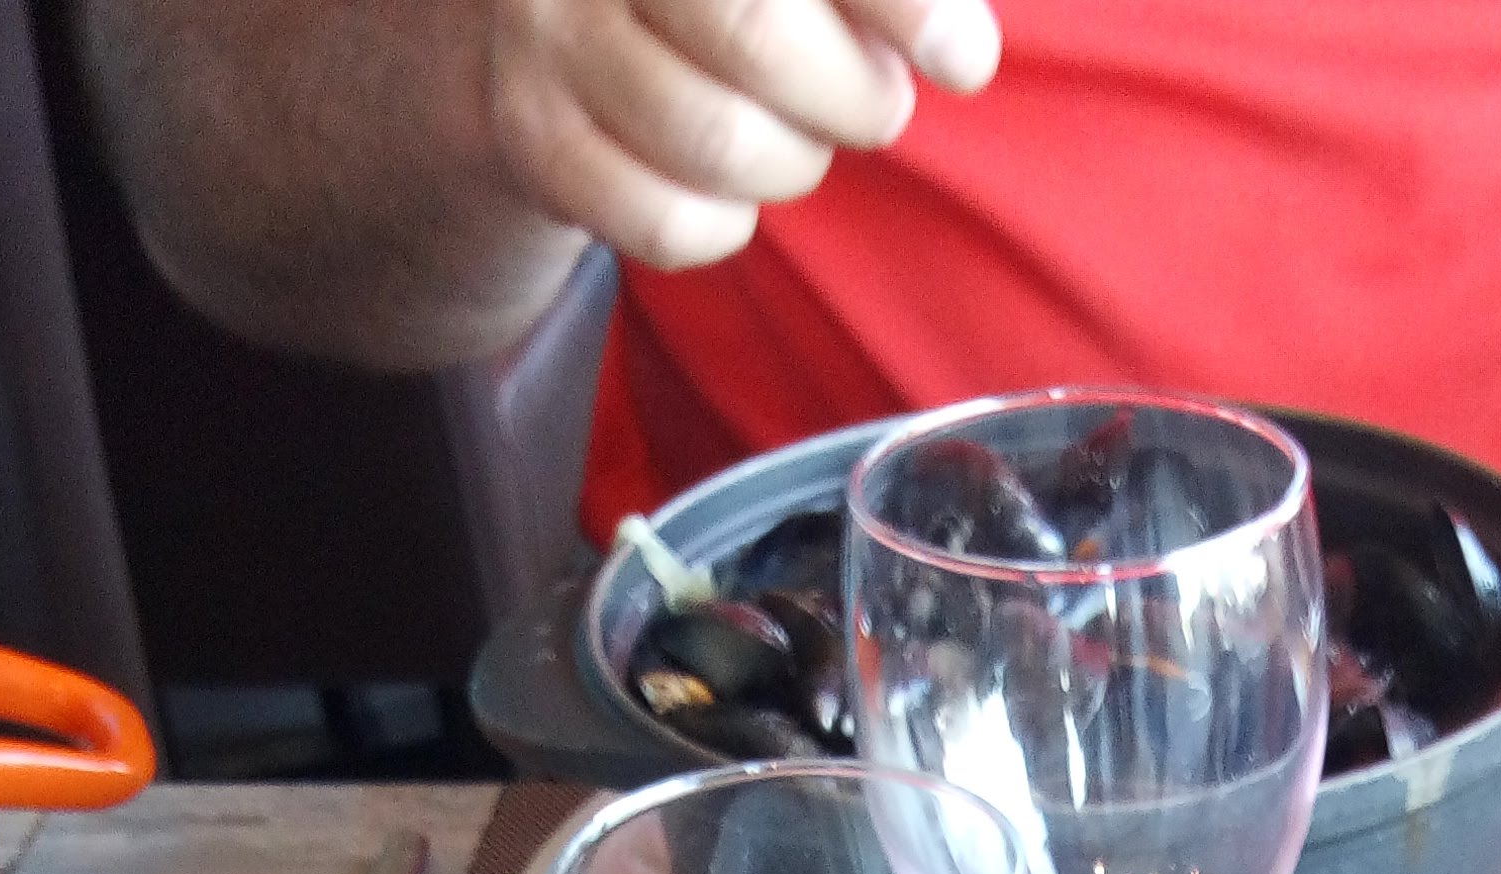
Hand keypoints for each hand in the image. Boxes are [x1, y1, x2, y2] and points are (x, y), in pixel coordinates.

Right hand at [489, 0, 1000, 271]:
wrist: (549, 8)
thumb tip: (959, 42)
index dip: (898, 1)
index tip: (966, 58)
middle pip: (756, 36)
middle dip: (852, 94)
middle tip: (878, 102)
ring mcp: (549, 34)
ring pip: (715, 142)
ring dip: (792, 161)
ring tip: (800, 135)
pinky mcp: (533, 136)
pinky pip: (665, 223)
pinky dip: (725, 223)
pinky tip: (731, 186)